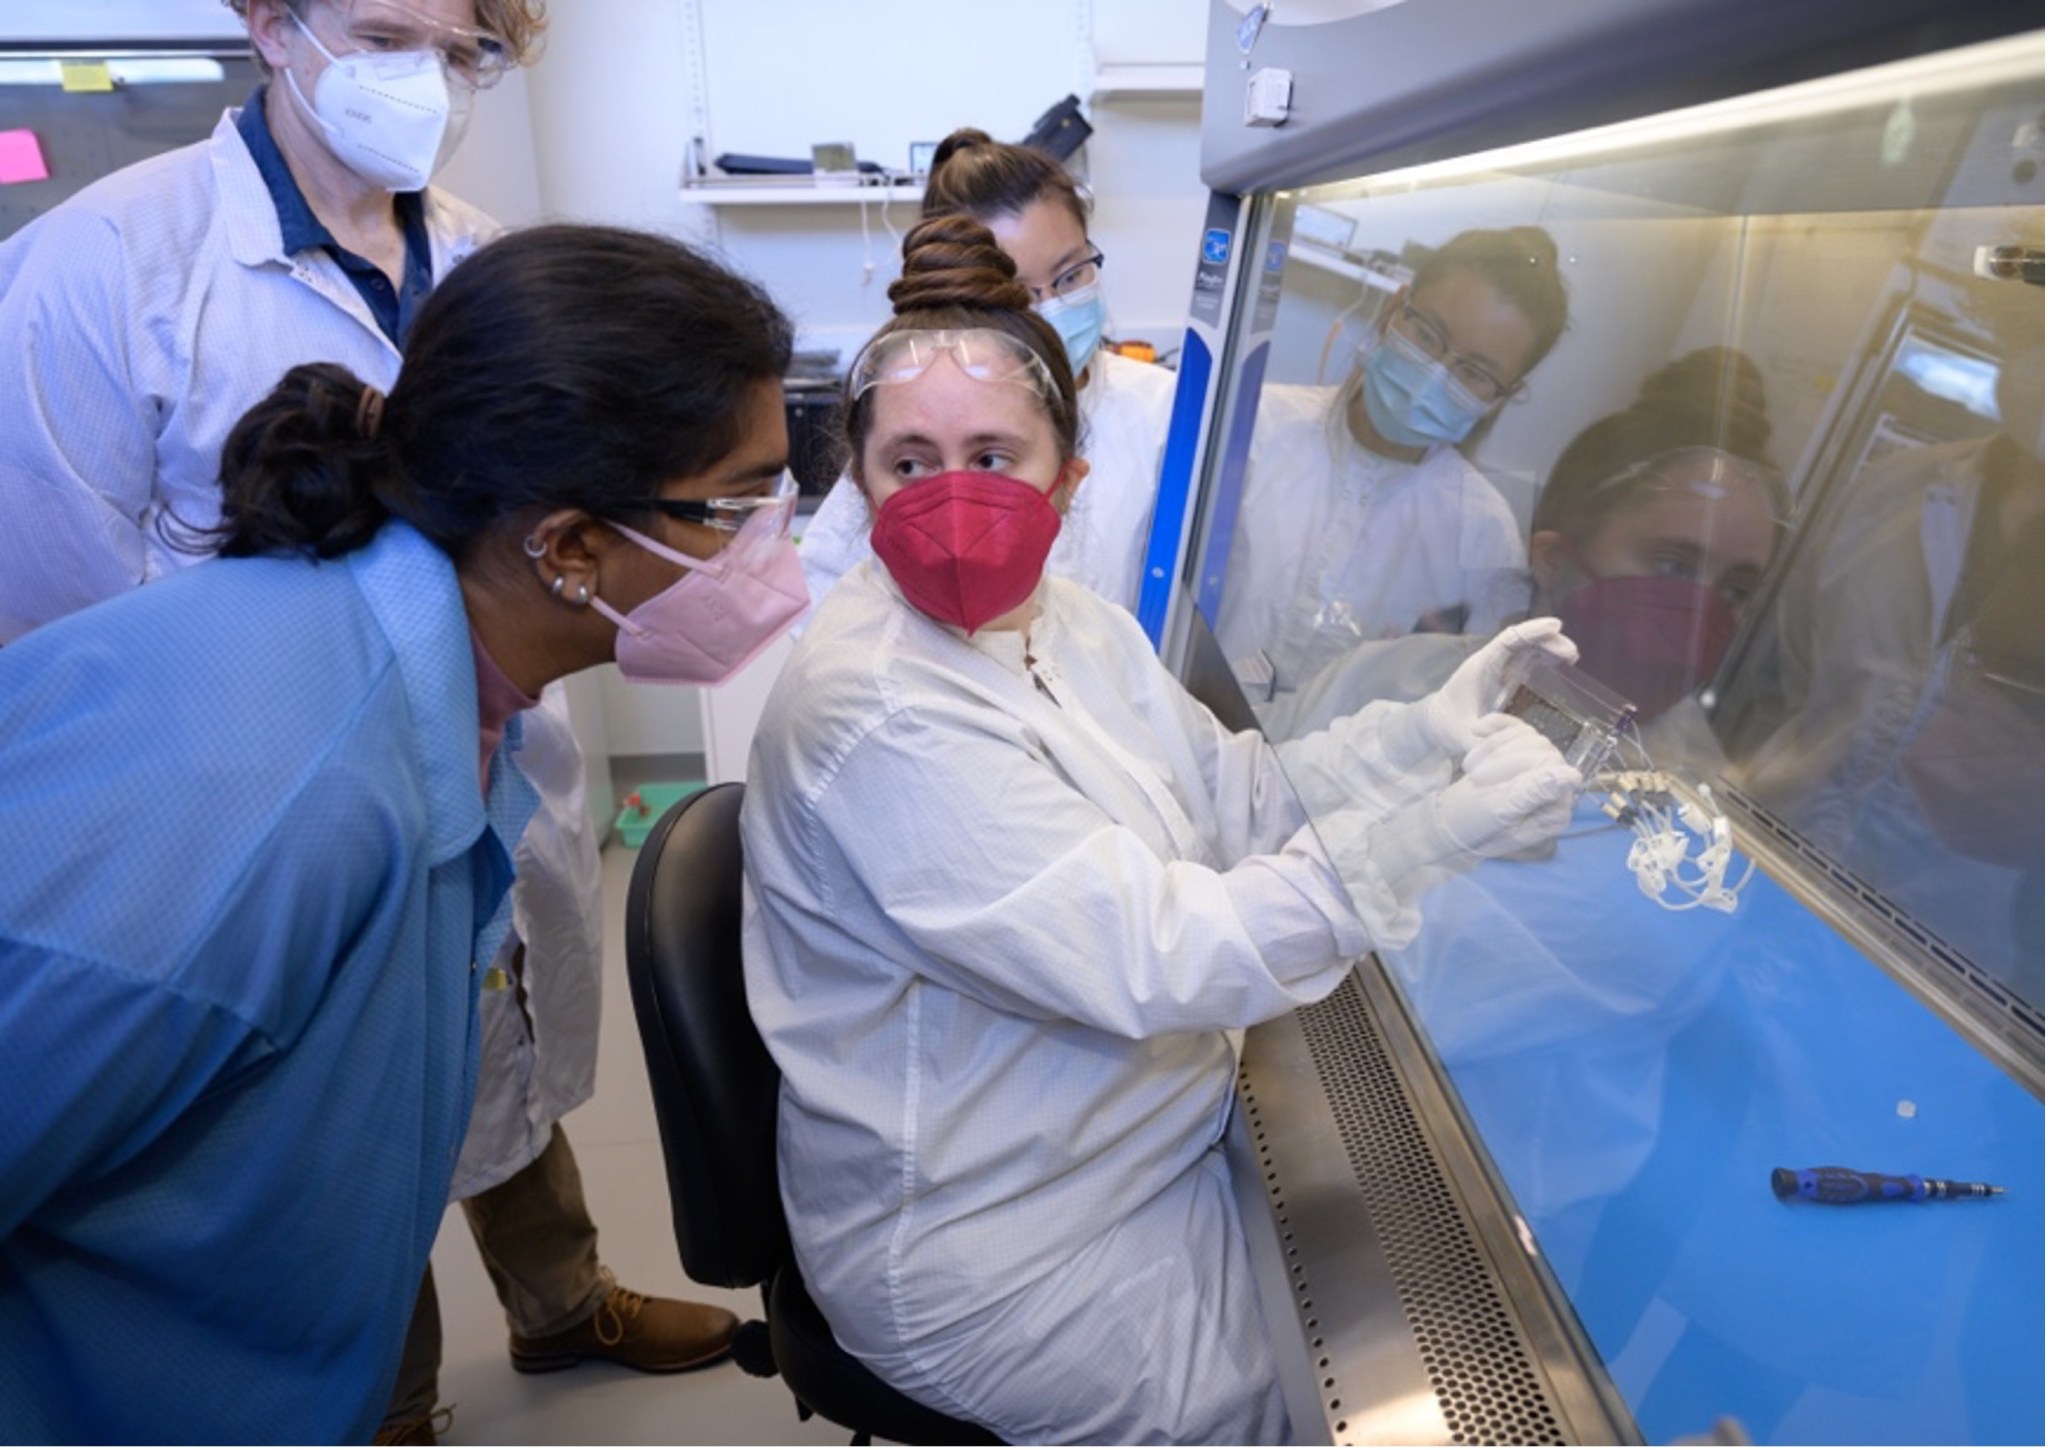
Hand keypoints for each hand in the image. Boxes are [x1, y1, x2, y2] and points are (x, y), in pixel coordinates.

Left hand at [1415, 618, 1577, 755]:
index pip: (1508, 640)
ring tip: (1571, 657)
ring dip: (1548, 647)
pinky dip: (1543, 656)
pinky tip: (1559, 663)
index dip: (1531, 630)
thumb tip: (1506, 745)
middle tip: (1573, 654)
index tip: (1556, 626)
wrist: (1436, 724)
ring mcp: (1498, 667)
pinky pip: (1525, 658)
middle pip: (1521, 640)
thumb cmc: (1447, 726)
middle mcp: (1490, 662)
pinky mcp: (1503, 676)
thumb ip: (1481, 740)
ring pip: (1526, 647)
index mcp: (1481, 667)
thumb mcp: (1462, 736)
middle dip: (1548, 640)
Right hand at [1434, 714, 1580, 858]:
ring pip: (1528, 735)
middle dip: (1500, 758)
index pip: (1550, 767)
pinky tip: (1477, 730)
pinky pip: (1517, 728)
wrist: (1449, 824)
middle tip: (1473, 777)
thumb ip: (1534, 792)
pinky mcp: (1522, 755)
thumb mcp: (1499, 811)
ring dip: (1493, 746)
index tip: (1478, 779)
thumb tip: (1573, 776)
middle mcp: (1556, 789)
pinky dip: (1496, 725)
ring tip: (1470, 767)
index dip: (1512, 765)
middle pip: (1540, 748)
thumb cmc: (1472, 825)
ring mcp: (1540, 770)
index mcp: (1556, 809)